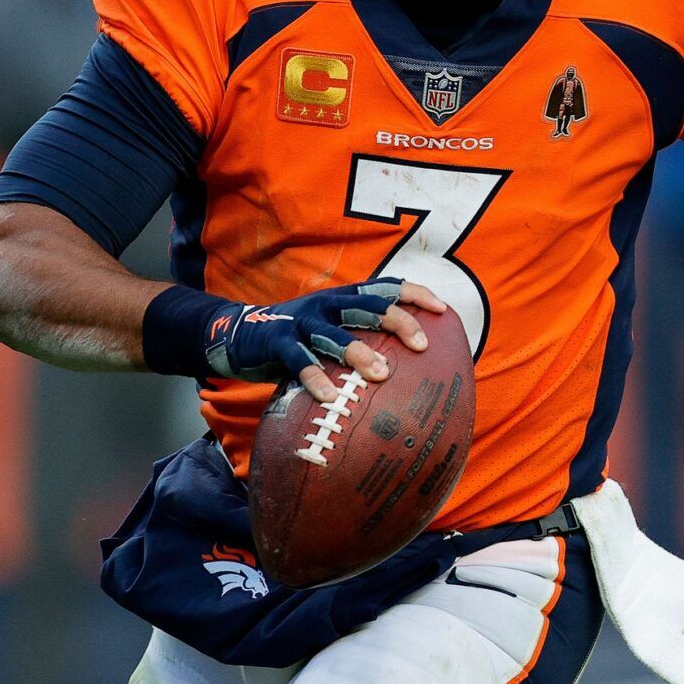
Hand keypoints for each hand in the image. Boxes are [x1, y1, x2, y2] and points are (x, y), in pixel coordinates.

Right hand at [204, 278, 446, 402]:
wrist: (240, 336)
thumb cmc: (298, 341)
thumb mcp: (331, 332)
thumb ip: (360, 340)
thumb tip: (406, 370)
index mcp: (343, 298)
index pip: (385, 286)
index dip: (414, 293)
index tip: (443, 309)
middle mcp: (326, 304)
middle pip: (367, 304)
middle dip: (397, 320)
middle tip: (421, 344)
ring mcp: (301, 321)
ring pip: (335, 333)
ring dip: (359, 352)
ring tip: (382, 373)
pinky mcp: (276, 341)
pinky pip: (298, 360)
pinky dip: (314, 376)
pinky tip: (329, 396)